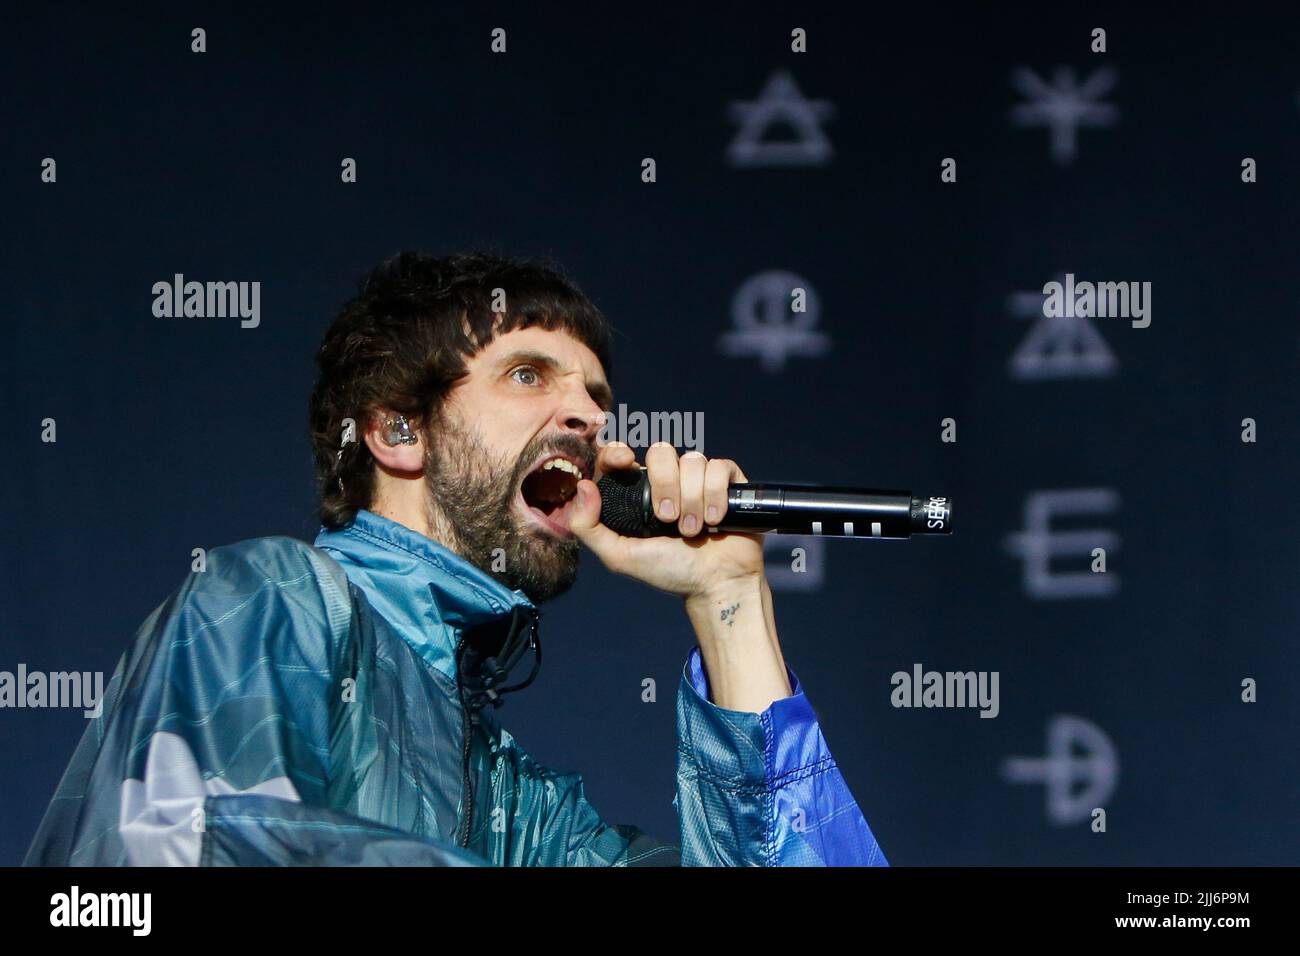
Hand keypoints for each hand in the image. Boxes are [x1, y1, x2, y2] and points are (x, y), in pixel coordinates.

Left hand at [568, 441, 765, 598]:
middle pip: (661, 451)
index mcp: (638, 492)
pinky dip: (715, 495)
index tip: (626, 460)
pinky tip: (715, 520)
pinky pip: (719, 467)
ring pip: (692, 460)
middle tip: (668, 519)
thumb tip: (583, 485)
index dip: (619, 450)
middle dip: (666, 485)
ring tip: (694, 530)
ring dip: (692, 499)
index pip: (621, 454)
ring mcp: (699, 479)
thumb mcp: (620, 556)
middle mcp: (669, 480)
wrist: (716, 583)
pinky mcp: (727, 482)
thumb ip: (589, 528)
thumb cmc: (669, 571)